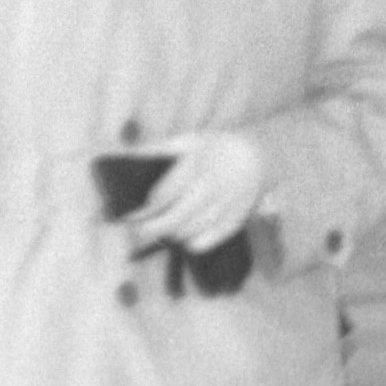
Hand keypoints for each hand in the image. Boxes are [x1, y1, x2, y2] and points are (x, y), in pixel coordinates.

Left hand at [132, 131, 265, 250]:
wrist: (258, 157)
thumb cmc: (216, 148)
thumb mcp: (188, 141)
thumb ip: (158, 149)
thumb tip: (128, 157)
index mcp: (195, 168)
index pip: (159, 199)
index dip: (141, 210)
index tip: (129, 215)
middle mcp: (208, 191)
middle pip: (169, 223)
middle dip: (147, 230)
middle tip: (137, 231)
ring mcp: (222, 209)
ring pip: (183, 235)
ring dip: (168, 234)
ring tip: (162, 227)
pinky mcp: (231, 224)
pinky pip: (200, 244)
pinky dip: (188, 242)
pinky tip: (185, 231)